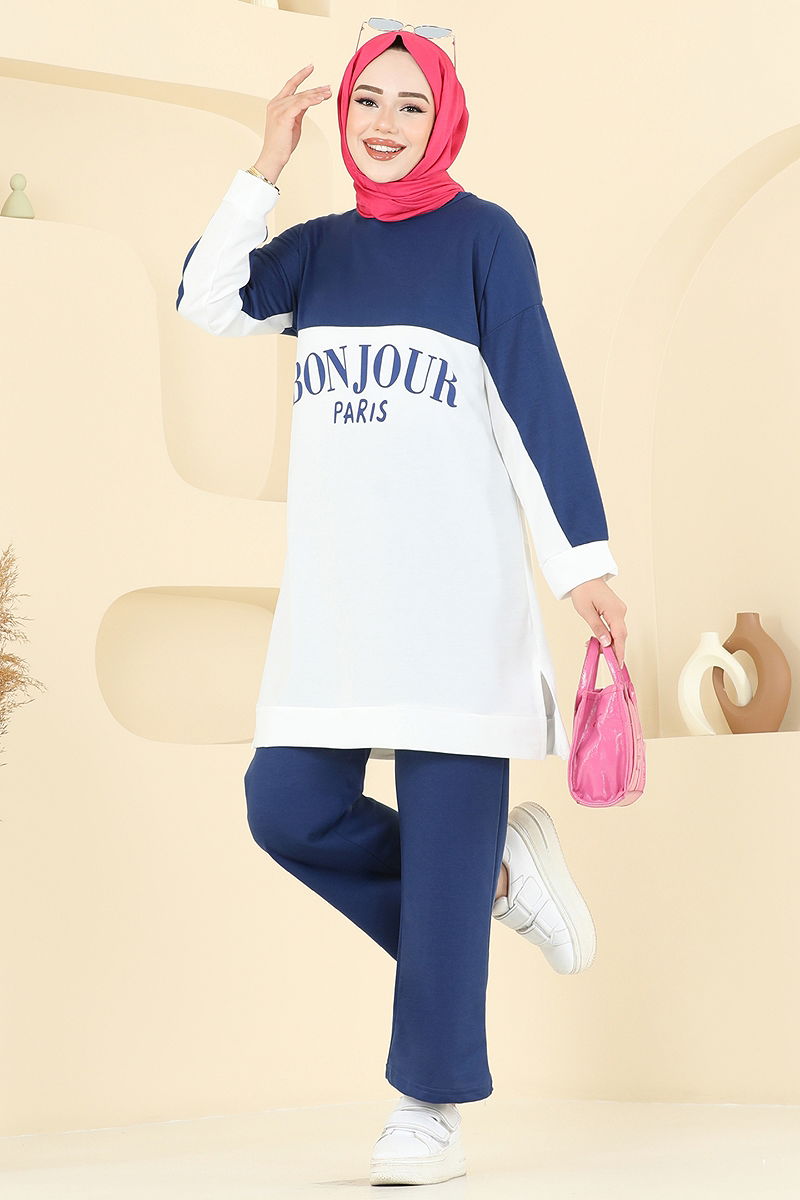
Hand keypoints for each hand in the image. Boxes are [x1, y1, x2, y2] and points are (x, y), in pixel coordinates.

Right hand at [256, 64, 332, 178]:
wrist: (273, 157)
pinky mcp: (283, 116)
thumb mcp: (293, 123)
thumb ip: (299, 111)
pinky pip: (300, 104)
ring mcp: (278, 109)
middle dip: (315, 89)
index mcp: (276, 104)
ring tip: (328, 93)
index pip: (290, 85)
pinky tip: (320, 99)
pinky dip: (311, 101)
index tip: (311, 67)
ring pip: (301, 97)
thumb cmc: (282, 144)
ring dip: (316, 95)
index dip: (301, 75)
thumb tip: (308, 102)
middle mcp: (276, 104)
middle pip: (299, 92)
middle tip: (328, 88)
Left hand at [568, 578, 626, 667]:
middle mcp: (620, 611)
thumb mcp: (586, 612)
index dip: (620, 652)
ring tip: (594, 647)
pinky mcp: (615, 610)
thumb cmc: (583, 590)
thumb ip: (597, 628)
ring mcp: (619, 610)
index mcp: (615, 611)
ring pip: (617, 632)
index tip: (618, 664)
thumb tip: (606, 642)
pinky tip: (599, 639)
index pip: (620, 636)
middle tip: (601, 657)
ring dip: (609, 642)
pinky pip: (614, 626)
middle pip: (620, 635)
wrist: (584, 576)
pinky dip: (609, 634)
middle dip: (613, 649)